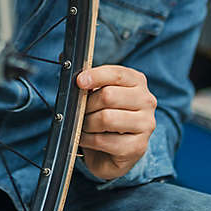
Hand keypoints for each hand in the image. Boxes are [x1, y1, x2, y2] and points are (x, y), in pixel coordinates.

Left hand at [76, 65, 156, 180]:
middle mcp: (147, 101)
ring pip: (106, 118)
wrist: (113, 153)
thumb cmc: (104, 118)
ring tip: (85, 125)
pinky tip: (87, 138)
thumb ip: (86, 77)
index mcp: (137, 82)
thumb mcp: (98, 94)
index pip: (117, 74)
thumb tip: (63, 57)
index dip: (95, 76)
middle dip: (87, 105)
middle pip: (109, 96)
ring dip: (87, 123)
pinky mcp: (138, 146)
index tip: (79, 82)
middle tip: (80, 111)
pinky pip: (104, 140)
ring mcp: (146, 124)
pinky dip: (88, 139)